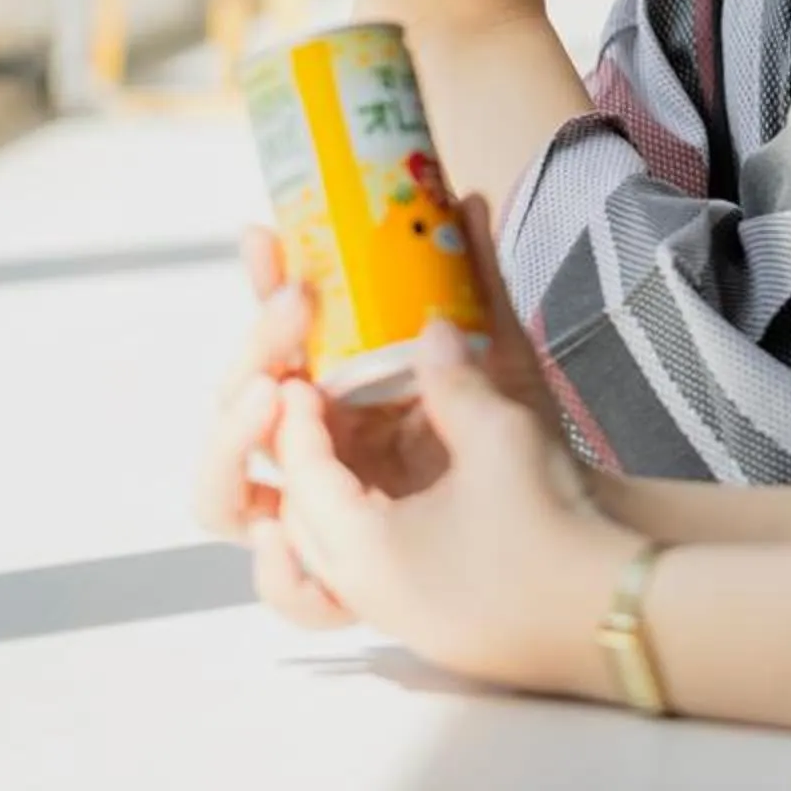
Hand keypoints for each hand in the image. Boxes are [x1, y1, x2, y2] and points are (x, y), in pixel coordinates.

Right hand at [194, 204, 566, 629]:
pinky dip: (277, 574)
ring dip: (227, 450)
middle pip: (233, 405)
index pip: (270, 341)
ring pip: (225, 496)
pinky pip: (285, 591)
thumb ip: (476, 281)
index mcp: (332, 393)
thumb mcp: (496, 356)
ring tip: (275, 399)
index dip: (261, 288)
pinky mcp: (341, 583)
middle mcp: (310, 452)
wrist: (565, 522)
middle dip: (251, 350)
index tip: (271, 239)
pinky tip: (283, 538)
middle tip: (294, 308)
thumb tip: (462, 199)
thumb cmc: (520, 434)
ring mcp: (316, 516)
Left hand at [274, 324, 641, 697]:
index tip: (304, 382)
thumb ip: (452, 381)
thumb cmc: (549, 529)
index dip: (298, 423)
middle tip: (314, 412)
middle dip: (299, 462)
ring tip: (340, 458)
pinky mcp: (423, 621)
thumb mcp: (498, 436)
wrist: (605, 609)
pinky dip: (354, 536)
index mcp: (364, 549)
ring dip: (320, 503)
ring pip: (323, 556)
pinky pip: (360, 578)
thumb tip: (433, 332)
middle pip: (297, 522)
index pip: (303, 477)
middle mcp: (363, 591)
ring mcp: (392, 613)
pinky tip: (382, 504)